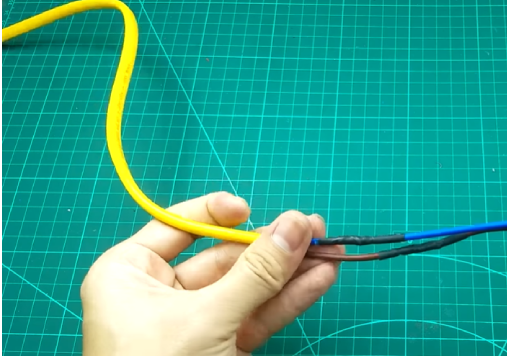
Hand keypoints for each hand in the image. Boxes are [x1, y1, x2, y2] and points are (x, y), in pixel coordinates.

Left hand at [80, 192, 342, 355]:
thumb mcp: (205, 318)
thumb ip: (256, 273)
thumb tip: (297, 225)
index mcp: (129, 273)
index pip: (178, 227)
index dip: (218, 214)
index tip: (252, 210)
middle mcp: (159, 293)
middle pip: (224, 258)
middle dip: (274, 247)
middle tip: (317, 229)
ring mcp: (193, 324)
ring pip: (248, 288)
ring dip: (290, 272)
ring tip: (331, 252)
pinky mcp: (219, 349)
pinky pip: (256, 316)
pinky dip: (288, 300)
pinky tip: (320, 280)